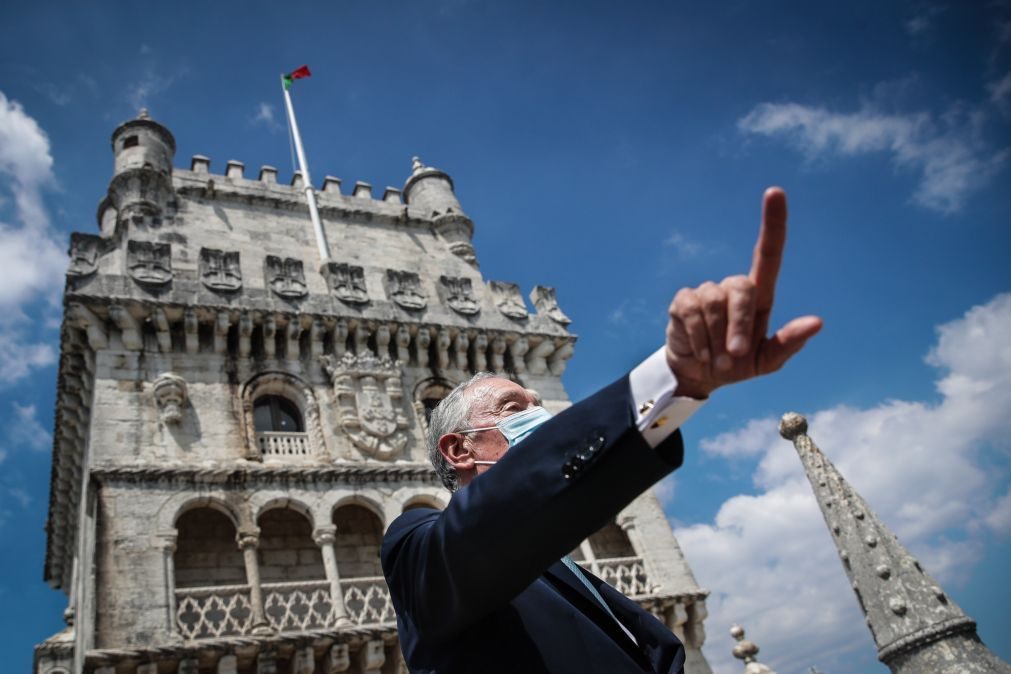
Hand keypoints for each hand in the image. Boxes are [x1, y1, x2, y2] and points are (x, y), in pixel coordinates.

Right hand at [665, 187, 821, 398]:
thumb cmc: (738, 365)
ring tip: (718, 359)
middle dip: (740, 323)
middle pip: (742, 287)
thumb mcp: (767, 361)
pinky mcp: (683, 301)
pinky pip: (691, 310)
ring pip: (714, 302)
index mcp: (759, 296)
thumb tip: (817, 322)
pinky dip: (698, 337)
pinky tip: (701, 351)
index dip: (773, 222)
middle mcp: (733, 287)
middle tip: (736, 355)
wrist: (700, 375)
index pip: (768, 252)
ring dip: (717, 338)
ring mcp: (706, 292)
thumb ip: (789, 342)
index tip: (775, 192)